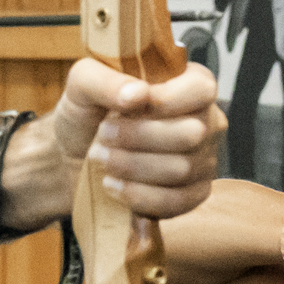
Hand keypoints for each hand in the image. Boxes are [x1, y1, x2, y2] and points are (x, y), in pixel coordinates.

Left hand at [48, 55, 225, 214]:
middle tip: (103, 137)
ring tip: (103, 161)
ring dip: (133, 167)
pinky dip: (140, 197)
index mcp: (189, 84)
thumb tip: (138, 94)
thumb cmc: (87, 112)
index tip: (126, 107)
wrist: (77, 156)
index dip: (166, 100)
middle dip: (139, 138)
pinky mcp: (195, 194)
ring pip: (181, 170)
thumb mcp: (84, 85)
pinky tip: (116, 187)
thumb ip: (108, 81)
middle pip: (191, 134)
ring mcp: (204, 160)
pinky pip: (178, 202)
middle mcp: (206, 120)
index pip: (201, 89)